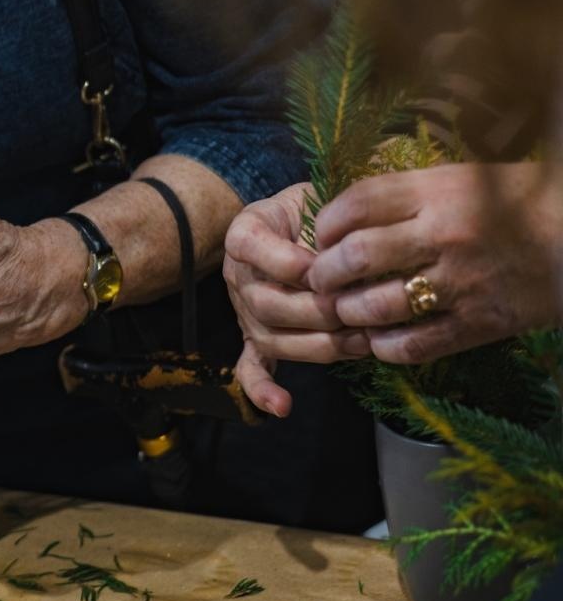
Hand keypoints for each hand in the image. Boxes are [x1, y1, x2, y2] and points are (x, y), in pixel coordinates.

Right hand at [222, 183, 367, 416]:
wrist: (300, 220)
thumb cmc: (318, 206)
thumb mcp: (321, 194)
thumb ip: (333, 211)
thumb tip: (361, 241)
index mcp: (246, 232)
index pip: (252, 248)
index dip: (286, 261)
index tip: (319, 265)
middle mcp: (238, 276)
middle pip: (266, 303)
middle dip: (316, 311)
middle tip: (357, 309)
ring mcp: (246, 312)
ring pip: (273, 338)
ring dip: (317, 344)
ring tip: (360, 341)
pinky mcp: (256, 338)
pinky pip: (251, 368)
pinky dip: (263, 390)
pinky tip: (283, 407)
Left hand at [309, 162, 562, 363]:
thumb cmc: (522, 203)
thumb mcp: (467, 179)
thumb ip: (410, 192)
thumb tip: (345, 210)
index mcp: (440, 192)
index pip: (357, 204)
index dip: (325, 224)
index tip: (320, 237)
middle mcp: (447, 235)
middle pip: (356, 256)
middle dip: (324, 272)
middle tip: (320, 280)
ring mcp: (463, 282)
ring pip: (377, 306)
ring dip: (348, 313)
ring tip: (344, 311)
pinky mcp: (480, 323)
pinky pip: (413, 345)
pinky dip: (384, 347)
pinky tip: (377, 341)